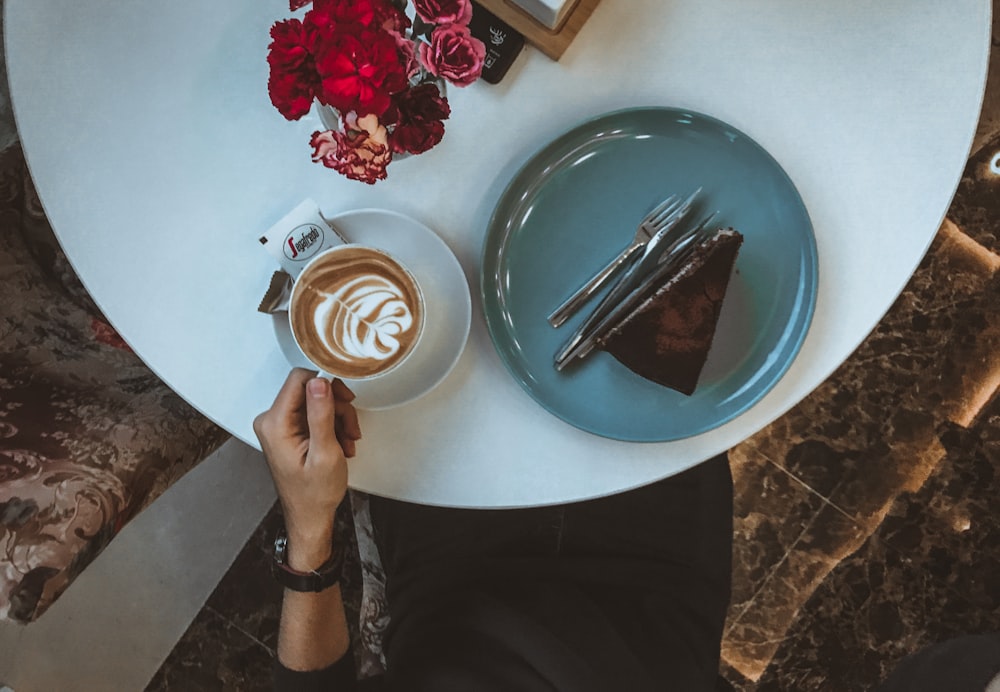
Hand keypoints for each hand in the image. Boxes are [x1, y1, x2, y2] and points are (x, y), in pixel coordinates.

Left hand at [253, 369, 361, 569]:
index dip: (327, 384)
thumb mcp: (324, 452)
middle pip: (310, 390)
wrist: (310, 516)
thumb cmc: (314, 494)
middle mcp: (272, 421)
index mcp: (275, 423)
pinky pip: (315, 413)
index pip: (299, 379)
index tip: (345, 398)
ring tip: (347, 441)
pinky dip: (333, 425)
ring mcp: (280, 425)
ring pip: (317, 401)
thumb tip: (320, 383)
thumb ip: (320, 414)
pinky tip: (340, 442)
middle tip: (349, 426)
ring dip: (339, 418)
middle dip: (336, 406)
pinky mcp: (289, 430)